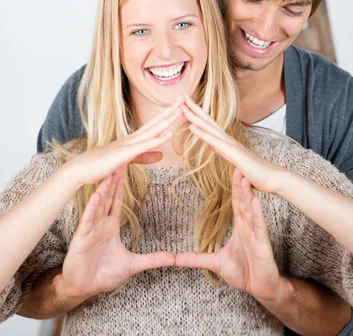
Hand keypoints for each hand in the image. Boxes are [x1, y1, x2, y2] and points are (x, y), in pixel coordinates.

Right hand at [57, 167, 174, 303]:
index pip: (117, 200)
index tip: (125, 167)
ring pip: (98, 204)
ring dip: (104, 187)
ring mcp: (90, 229)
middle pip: (108, 196)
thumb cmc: (103, 275)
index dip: (121, 185)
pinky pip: (88, 220)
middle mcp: (100, 224)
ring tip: (109, 171)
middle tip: (118, 159)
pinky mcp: (82, 238)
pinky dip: (92, 207)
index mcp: (110, 226)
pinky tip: (96, 194)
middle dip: (113, 179)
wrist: (83, 289)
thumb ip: (153, 259)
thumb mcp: (133, 265)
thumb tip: (173, 258)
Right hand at [62, 96, 183, 188]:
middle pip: (156, 122)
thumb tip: (161, 156)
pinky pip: (145, 145)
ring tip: (182, 110)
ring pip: (152, 130)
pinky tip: (169, 134)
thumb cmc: (100, 166)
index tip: (180, 105)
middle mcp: (132, 138)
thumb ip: (144, 157)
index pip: (154, 124)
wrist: (80, 170)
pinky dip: (158, 139)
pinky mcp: (125, 154)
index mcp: (133, 140)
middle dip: (171, 110)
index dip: (168, 114)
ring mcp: (128, 144)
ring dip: (168, 120)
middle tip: (185, 98)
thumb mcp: (126, 160)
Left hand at [176, 168, 283, 301]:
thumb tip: (174, 258)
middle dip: (240, 184)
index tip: (232, 170)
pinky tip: (256, 201)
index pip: (236, 204)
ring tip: (245, 178)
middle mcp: (249, 227)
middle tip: (238, 165)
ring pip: (251, 211)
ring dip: (248, 194)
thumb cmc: (243, 273)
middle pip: (243, 202)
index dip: (234, 188)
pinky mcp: (262, 245)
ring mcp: (256, 235)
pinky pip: (260, 228)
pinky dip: (258, 214)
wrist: (261, 289)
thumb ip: (195, 258)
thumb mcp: (215, 263)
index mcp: (240, 228)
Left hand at [180, 94, 286, 193]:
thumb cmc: (256, 171)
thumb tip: (213, 146)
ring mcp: (230, 144)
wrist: (273, 178)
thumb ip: (224, 151)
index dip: (197, 112)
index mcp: (227, 141)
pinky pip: (214, 142)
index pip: (209, 123)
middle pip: (207, 120)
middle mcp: (228, 139)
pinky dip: (201, 133)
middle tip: (181, 94)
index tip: (186, 103)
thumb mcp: (235, 160)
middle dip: (193, 107)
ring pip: (208, 127)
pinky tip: (191, 127)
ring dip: (194, 116)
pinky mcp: (232, 153)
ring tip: (181, 106)